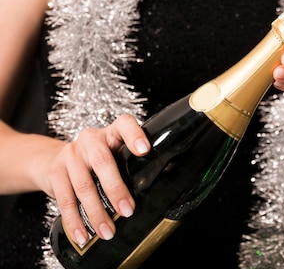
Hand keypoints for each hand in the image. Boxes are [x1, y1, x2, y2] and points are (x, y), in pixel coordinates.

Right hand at [45, 114, 149, 244]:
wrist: (53, 158)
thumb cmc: (96, 159)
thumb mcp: (115, 153)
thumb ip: (131, 165)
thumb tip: (154, 193)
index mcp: (111, 133)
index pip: (124, 124)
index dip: (135, 135)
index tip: (145, 150)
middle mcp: (90, 139)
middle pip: (103, 161)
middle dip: (116, 189)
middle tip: (127, 210)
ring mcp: (71, 154)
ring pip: (84, 186)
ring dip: (96, 213)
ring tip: (108, 232)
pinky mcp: (55, 172)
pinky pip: (65, 199)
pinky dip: (75, 220)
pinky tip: (83, 234)